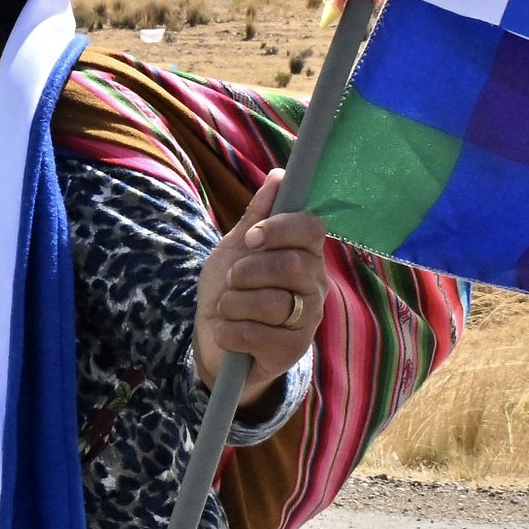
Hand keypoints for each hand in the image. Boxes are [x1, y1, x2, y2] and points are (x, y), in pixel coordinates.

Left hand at [195, 172, 327, 395]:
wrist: (214, 340)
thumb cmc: (230, 289)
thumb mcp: (236, 249)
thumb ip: (257, 216)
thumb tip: (279, 176)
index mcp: (305, 256)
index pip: (312, 229)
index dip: (279, 228)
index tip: (252, 238)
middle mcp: (314, 287)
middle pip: (293, 265)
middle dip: (249, 271)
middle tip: (233, 279)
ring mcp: (306, 322)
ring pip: (273, 302)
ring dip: (234, 303)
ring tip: (227, 308)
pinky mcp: (290, 352)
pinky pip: (256, 335)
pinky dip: (229, 331)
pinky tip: (226, 332)